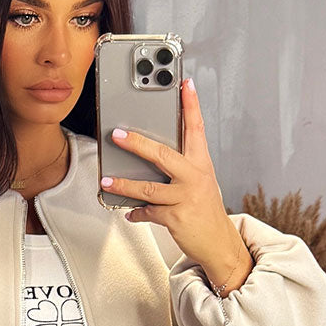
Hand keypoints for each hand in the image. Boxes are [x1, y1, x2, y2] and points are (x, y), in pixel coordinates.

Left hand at [102, 78, 239, 271]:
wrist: (218, 241)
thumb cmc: (205, 208)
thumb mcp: (199, 180)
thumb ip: (181, 165)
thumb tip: (152, 153)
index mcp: (201, 163)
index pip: (196, 128)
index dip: (191, 105)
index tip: (185, 84)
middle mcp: (194, 177)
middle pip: (162, 154)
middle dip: (137, 143)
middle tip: (118, 135)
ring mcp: (185, 197)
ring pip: (148, 187)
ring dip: (124, 185)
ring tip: (107, 182)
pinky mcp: (175, 217)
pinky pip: (148, 212)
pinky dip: (137, 212)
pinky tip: (130, 212)